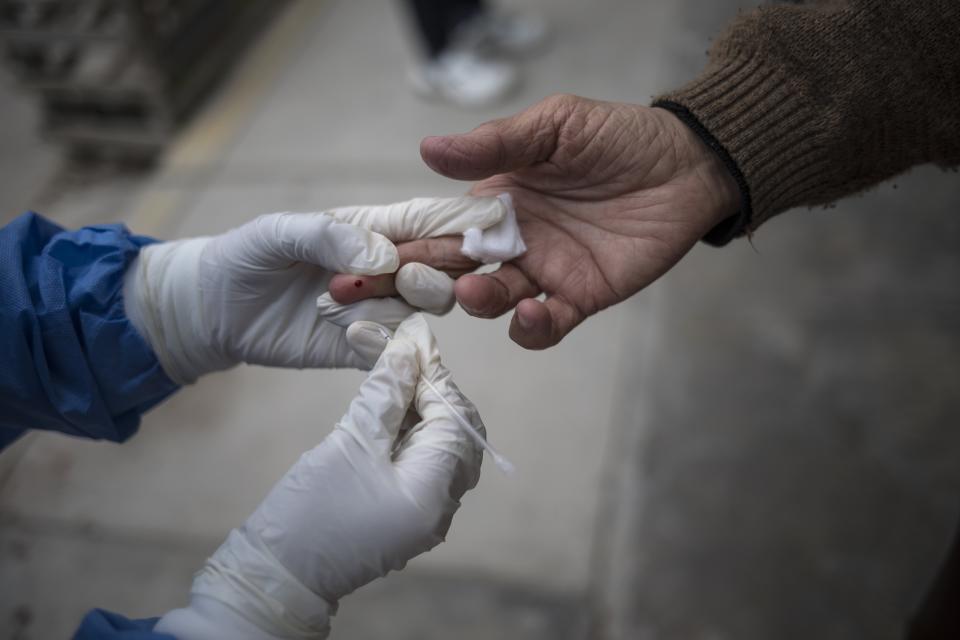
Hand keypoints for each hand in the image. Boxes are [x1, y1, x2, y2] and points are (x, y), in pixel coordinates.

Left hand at [123, 197, 505, 382]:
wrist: (213, 310)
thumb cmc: (245, 256)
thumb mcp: (279, 234)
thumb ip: (330, 237)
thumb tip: (385, 255)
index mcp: (372, 229)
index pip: (427, 221)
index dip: (460, 222)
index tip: (491, 222)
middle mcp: (386, 268)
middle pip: (442, 266)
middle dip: (439, 266)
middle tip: (404, 270)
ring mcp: (377, 308)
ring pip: (425, 306)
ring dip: (410, 299)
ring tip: (365, 293)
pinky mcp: (361, 347)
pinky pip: (393, 347)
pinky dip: (387, 342)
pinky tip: (357, 334)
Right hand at [155, 314, 483, 639]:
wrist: (279, 572)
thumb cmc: (312, 511)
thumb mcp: (350, 442)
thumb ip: (385, 394)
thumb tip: (407, 350)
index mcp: (435, 492)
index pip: (455, 420)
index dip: (435, 377)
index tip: (412, 343)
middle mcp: (441, 506)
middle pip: (454, 433)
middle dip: (432, 392)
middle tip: (403, 358)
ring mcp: (425, 512)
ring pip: (439, 445)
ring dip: (420, 409)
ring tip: (393, 374)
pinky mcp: (404, 512)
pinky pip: (420, 463)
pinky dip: (409, 432)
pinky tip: (388, 406)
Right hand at [343, 95, 739, 348]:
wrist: (686, 164)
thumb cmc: (617, 137)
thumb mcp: (553, 126)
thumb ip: (495, 145)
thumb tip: (427, 149)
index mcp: (494, 200)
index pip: (434, 225)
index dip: (396, 242)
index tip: (356, 258)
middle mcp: (510, 241)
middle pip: (447, 270)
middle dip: (407, 283)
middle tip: (374, 292)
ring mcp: (543, 272)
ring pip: (492, 300)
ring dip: (475, 301)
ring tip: (474, 291)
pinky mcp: (580, 297)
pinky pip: (547, 324)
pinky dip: (533, 326)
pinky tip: (532, 311)